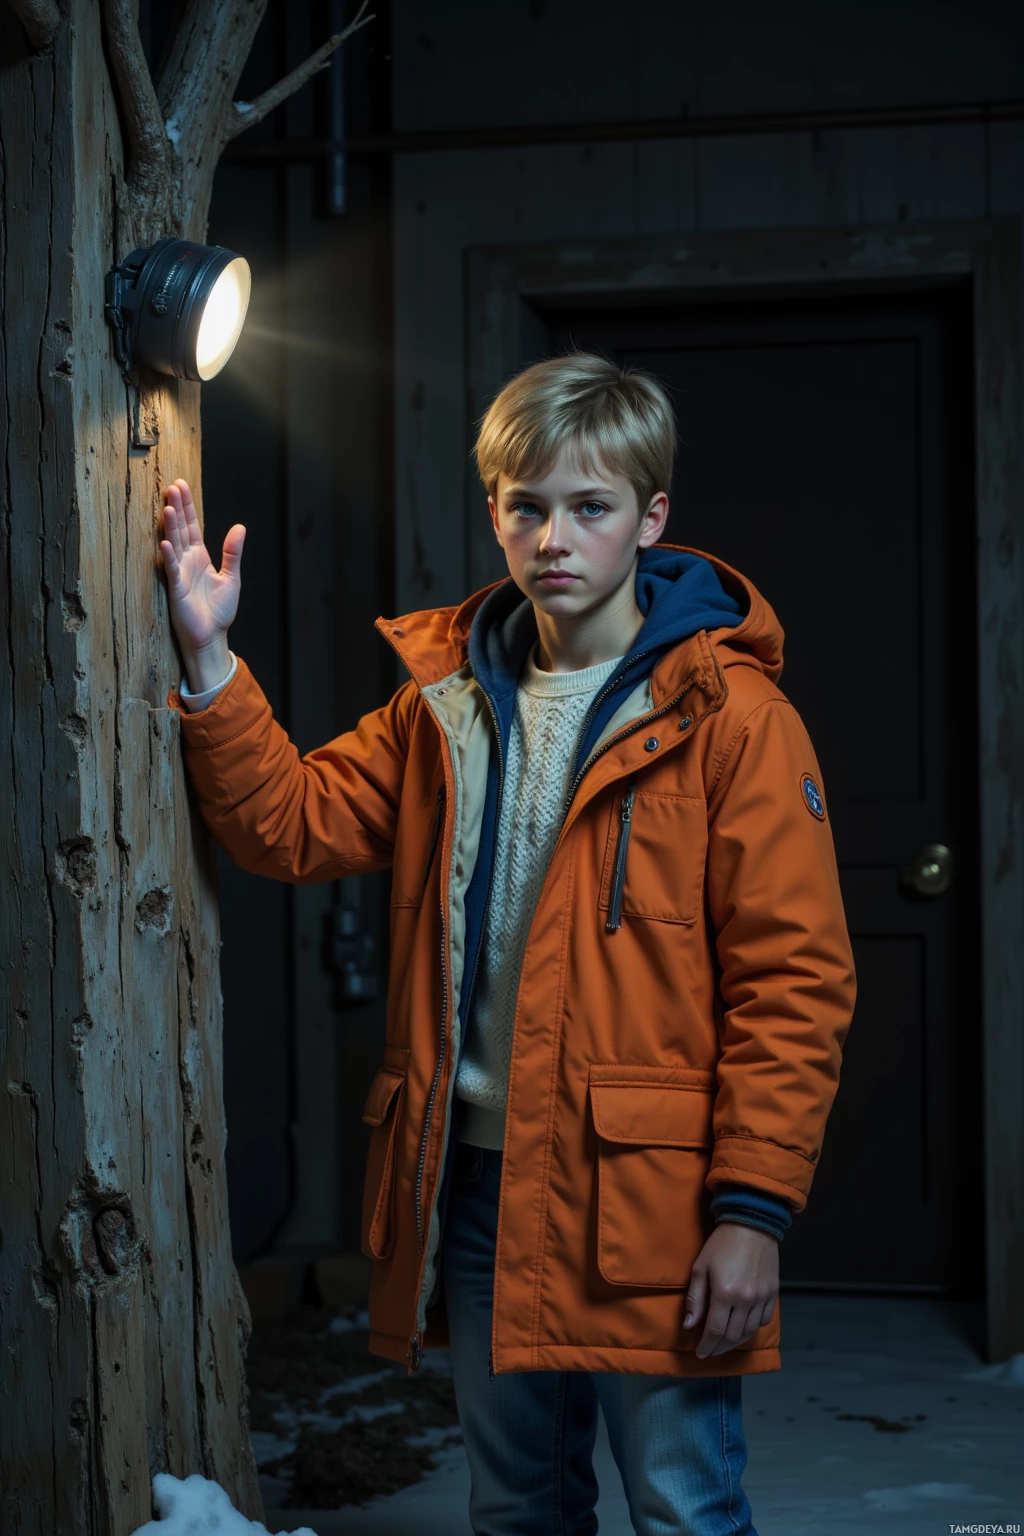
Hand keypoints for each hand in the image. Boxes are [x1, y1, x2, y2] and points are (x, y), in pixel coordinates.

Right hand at [159, 479, 244, 689]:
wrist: (211, 636)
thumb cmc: (218, 610)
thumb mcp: (231, 577)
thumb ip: (233, 553)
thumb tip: (240, 528)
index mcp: (200, 557)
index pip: (192, 527)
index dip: (187, 507)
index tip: (181, 486)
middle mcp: (187, 561)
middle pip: (181, 529)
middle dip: (177, 508)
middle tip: (173, 486)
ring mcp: (180, 573)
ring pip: (174, 544)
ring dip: (170, 526)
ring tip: (167, 506)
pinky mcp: (176, 589)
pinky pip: (172, 569)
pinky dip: (169, 556)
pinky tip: (165, 542)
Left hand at [681, 1223, 778, 1358]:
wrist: (752, 1224)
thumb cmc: (721, 1244)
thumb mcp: (701, 1267)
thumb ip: (695, 1298)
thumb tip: (689, 1325)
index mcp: (724, 1293)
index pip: (715, 1330)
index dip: (706, 1345)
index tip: (700, 1353)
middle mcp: (745, 1300)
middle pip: (733, 1336)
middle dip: (719, 1347)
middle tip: (711, 1351)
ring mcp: (762, 1298)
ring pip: (749, 1332)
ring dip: (736, 1342)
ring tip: (725, 1344)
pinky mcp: (773, 1293)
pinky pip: (764, 1320)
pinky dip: (753, 1329)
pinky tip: (743, 1329)